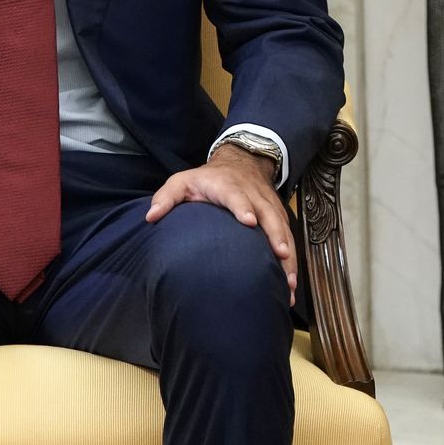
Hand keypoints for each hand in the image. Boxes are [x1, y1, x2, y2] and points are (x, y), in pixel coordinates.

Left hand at [146, 144, 295, 305]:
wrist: (241, 162)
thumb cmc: (206, 179)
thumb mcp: (183, 180)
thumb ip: (167, 197)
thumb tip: (151, 217)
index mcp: (227, 186)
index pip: (236, 196)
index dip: (243, 207)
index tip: (249, 222)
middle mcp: (252, 195)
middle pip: (268, 214)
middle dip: (276, 235)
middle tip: (280, 256)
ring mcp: (268, 205)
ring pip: (282, 228)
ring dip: (288, 253)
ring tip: (289, 281)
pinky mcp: (278, 215)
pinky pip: (287, 236)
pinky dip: (292, 258)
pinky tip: (290, 282)